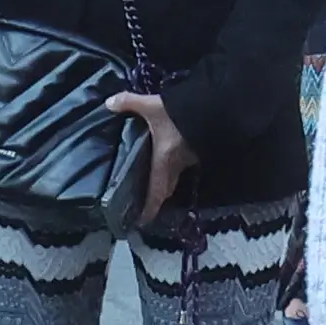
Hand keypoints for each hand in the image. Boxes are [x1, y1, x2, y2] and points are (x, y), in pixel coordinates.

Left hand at [104, 92, 197, 223]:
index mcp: (164, 161)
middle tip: (145, 201)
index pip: (156, 191)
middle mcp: (178, 164)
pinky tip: (170, 158)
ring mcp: (190, 158)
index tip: (142, 221)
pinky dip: (174, 165)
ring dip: (165, 180)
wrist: (216, 109)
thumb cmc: (182, 113)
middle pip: (166, 187)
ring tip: (153, 178)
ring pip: (175, 175)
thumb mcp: (152, 106)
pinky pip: (183, 163)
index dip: (149, 208)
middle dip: (156, 196)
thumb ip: (129, 103)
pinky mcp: (198, 150)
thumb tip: (109, 104)